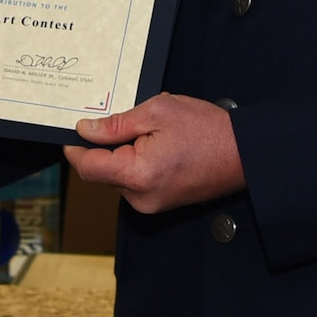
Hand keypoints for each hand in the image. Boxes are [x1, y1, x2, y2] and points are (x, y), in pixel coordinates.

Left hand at [63, 93, 244, 213]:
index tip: (71, 132)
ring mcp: (151, 204)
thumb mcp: (157, 112)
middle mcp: (141, 197)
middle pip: (102, 172)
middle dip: (105, 146)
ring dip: (124, 154)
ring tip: (152, 133)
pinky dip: (137, 163)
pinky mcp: (160, 203)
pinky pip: (135, 182)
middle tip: (126, 121)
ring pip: (118, 176)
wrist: (244, 154)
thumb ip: (116, 124)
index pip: (88, 166)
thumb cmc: (208, 131)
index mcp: (137, 175)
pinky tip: (158, 146)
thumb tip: (85, 130)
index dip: (75, 148)